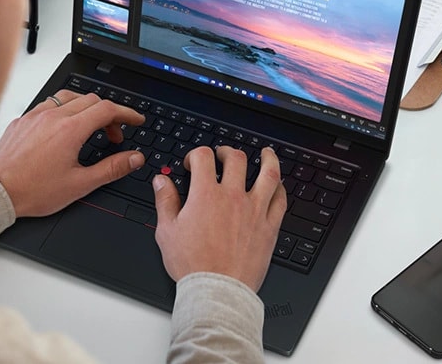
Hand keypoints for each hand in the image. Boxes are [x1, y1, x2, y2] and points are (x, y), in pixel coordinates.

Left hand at [0, 90, 145, 216]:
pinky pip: (48, 104)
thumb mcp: (80, 184)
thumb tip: (133, 158)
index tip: (135, 120)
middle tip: (114, 135)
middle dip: (109, 114)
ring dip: (86, 108)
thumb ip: (111, 168)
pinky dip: (64, 110)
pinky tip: (64, 127)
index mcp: (70, 129)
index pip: (108, 109)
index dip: (127, 113)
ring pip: (69, 97)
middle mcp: (53, 116)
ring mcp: (35, 115)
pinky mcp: (22, 120)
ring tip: (91, 128)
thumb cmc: (33, 191)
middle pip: (92, 100)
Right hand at [152, 146, 285, 291]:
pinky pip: (280, 200)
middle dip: (227, 152)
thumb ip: (165, 201)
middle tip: (223, 155)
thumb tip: (161, 181)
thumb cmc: (192, 265)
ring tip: (266, 153)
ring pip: (268, 174)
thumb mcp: (167, 231)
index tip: (194, 163)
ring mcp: (254, 210)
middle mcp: (233, 197)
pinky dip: (280, 188)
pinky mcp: (269, 227)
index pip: (204, 157)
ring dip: (267, 159)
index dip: (197, 154)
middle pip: (236, 159)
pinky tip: (278, 184)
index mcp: (206, 195)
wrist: (217, 290)